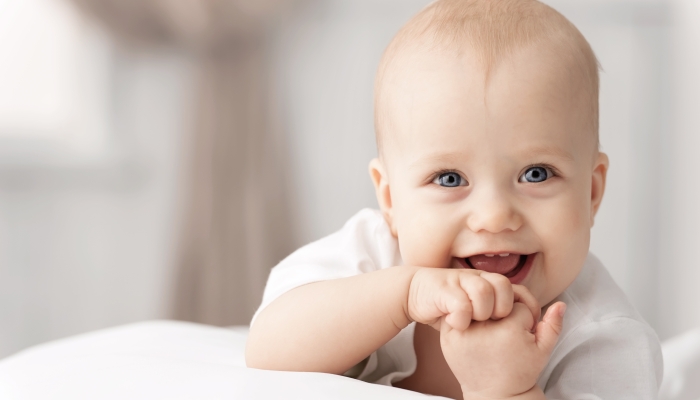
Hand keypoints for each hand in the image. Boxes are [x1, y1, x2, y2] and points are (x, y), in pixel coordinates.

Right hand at [407, 268, 539, 330]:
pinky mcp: (443, 291)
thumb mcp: (473, 307)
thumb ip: (492, 311)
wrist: (413, 291)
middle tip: (491, 323)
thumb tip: (519, 324)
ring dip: (481, 312)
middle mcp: (476, 278)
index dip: (524, 307)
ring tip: (473, 323)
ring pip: (483, 291)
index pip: (517, 289)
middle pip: (503, 286)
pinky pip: (460, 304)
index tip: (524, 326)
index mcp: (487, 282)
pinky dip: (461, 318)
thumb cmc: (445, 303)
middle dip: (502, 309)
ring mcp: (459, 282)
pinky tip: (456, 325)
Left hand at [440, 301, 565, 398]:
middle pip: (497, 299)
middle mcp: (484, 329)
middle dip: (504, 310)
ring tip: (491, 331)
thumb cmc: (520, 371)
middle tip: (506, 331)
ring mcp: (463, 332)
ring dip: (484, 310)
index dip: (525, 318)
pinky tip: (475, 330)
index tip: (523, 335)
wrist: (494, 394)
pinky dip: (466, 316)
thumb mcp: (542, 351)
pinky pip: (459, 312)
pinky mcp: (448, 336)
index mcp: (509, 330)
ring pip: (478, 302)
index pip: (519, 304)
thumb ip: (553, 326)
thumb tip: (560, 304)